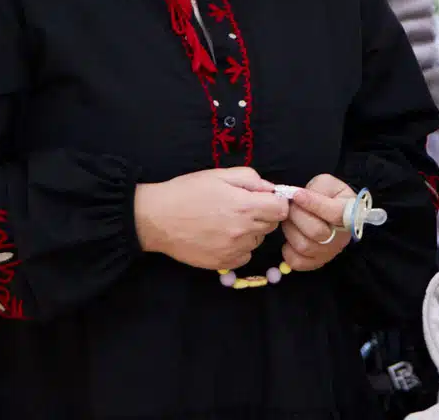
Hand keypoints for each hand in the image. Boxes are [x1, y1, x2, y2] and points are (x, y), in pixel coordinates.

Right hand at [134, 167, 288, 269]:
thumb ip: (251, 179)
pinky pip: (245, 256)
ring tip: (227, 221)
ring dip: (251, 231)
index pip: (282, 209)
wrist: (157, 218)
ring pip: (258, 240)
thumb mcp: (220, 174)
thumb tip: (271, 189)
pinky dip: (239, 247)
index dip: (276, 202)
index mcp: (245, 206)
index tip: (265, 199)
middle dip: (263, 214)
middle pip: (272, 225)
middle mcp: (243, 230)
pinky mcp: (223, 264)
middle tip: (242, 207)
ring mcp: (233, 249)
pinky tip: (222, 236)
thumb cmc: (187, 192)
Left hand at [281, 174, 354, 271]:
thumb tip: (299, 197)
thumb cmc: (330, 196)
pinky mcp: (317, 261)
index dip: (313, 204)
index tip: (296, 195)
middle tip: (290, 206)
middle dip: (296, 215)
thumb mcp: (327, 184)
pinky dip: (288, 249)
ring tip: (290, 219)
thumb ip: (317, 188)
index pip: (334, 213)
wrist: (334, 211)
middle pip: (316, 232)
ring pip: (304, 246)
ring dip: (290, 230)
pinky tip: (290, 237)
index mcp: (349, 213)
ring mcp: (330, 251)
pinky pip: (297, 261)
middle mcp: (342, 236)